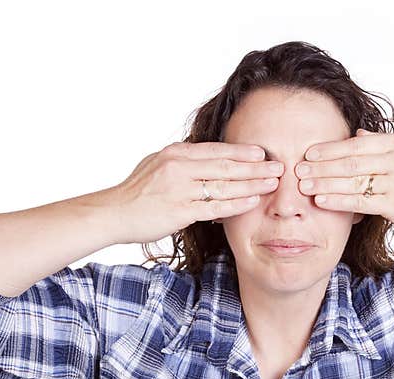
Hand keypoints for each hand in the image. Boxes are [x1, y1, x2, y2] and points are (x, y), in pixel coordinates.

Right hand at [105, 141, 284, 243]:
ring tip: (273, 183)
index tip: (262, 153)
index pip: (215, 150)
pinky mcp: (180, 211)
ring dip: (252, 184)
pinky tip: (253, 201)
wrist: (113, 213)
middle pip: (225, 165)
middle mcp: (179, 167)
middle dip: (255, 166)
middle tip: (280, 166)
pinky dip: (237, 203)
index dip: (241, 151)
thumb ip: (181, 163)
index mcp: (175, 154)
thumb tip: (202, 160)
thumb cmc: (135, 193)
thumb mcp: (156, 166)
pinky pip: (215, 206)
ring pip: (224, 185)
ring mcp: (180, 189)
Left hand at [295, 128, 393, 239]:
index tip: (308, 152)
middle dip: (321, 165)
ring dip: (324, 183)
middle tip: (297, 169)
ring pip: (353, 181)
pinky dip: (338, 200)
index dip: (330, 148)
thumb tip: (358, 135)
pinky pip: (360, 201)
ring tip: (303, 185)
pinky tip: (321, 200)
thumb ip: (382, 145)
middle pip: (351, 161)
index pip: (357, 144)